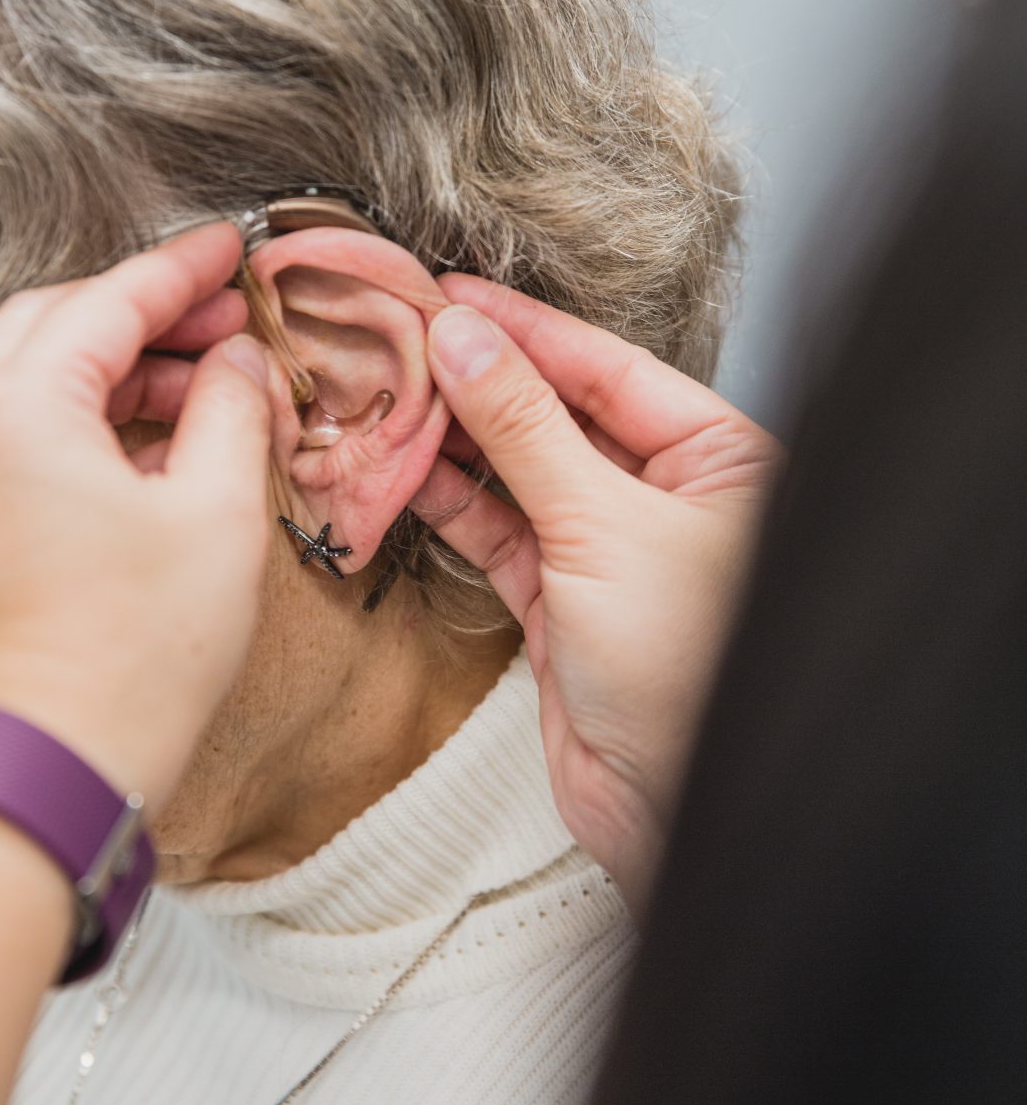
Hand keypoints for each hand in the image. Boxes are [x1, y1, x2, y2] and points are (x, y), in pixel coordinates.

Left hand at [0, 221, 271, 811]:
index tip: (233, 249)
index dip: (183, 271)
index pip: (108, 301)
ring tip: (200, 399)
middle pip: (52, 327)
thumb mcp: (217, 518)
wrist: (38, 773)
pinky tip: (141, 454)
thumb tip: (238, 361)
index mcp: (15, 409)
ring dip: (107, 373)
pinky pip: (2, 439)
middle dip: (142, 317)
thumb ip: (233, 411)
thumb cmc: (127, 659)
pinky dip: (69, 425)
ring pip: (22, 381)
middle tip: (224, 325)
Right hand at [410, 280, 785, 918]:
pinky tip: (401, 464)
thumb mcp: (602, 526)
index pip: (606, 369)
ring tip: (385, 390)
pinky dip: (450, 502)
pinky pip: (500, 532)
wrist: (674, 813)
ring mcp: (612, 550)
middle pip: (559, 413)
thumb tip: (463, 338)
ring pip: (521, 473)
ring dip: (454, 438)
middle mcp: (670, 496)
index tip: (447, 291)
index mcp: (719, 459)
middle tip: (399, 332)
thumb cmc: (686, 672)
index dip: (523, 329)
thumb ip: (524, 430)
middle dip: (480, 377)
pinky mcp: (563, 604)